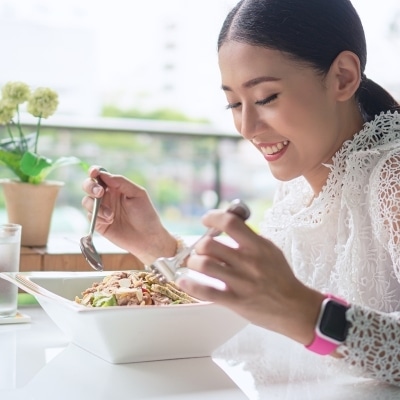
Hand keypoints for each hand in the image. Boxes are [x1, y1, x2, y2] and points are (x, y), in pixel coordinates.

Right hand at [81, 165, 176, 264]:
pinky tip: (110, 221)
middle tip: (100, 192)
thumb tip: (103, 174)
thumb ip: (121, 182)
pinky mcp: (98, 223)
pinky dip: (98, 217)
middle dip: (90, 186)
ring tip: (111, 215)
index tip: (94, 172)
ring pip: (86, 201)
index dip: (94, 171)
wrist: (147, 238)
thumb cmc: (146, 214)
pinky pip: (90, 216)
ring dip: (97, 206)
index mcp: (116, 187)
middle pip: (89, 185)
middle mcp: (107, 196)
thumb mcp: (137, 194)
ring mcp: (102, 210)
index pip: (101, 175)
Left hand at [177, 209, 324, 345]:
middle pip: (209, 244)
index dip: (213, 217)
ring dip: (192, 263)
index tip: (206, 220)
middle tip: (199, 250)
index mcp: (257, 246)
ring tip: (194, 264)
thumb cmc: (282, 278)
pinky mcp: (236, 301)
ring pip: (204, 265)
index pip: (230, 222)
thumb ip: (250, 239)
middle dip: (198, 246)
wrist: (295, 307)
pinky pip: (206, 292)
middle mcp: (248, 261)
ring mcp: (241, 282)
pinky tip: (183, 281)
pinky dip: (190, 285)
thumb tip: (229, 227)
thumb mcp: (270, 251)